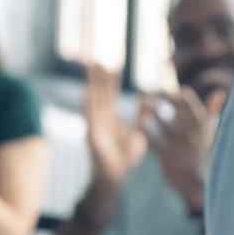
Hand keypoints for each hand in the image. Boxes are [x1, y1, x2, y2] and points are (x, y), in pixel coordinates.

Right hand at [83, 63, 145, 186]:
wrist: (115, 176)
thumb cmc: (124, 158)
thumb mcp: (138, 134)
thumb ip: (141, 118)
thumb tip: (147, 102)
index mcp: (110, 118)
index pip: (111, 94)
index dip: (112, 80)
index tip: (115, 64)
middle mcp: (101, 118)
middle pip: (99, 93)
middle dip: (99, 77)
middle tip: (98, 59)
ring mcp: (95, 125)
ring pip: (93, 100)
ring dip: (92, 84)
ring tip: (91, 69)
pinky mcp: (92, 134)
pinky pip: (89, 117)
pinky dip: (87, 104)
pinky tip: (86, 91)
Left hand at [146, 89, 224, 213]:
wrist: (198, 184)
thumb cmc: (203, 154)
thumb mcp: (210, 131)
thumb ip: (212, 110)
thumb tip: (219, 91)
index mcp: (202, 123)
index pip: (187, 99)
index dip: (173, 93)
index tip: (164, 91)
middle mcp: (191, 132)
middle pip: (171, 106)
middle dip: (158, 97)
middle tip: (147, 95)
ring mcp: (179, 144)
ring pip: (159, 120)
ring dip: (147, 110)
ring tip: (140, 103)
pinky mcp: (166, 156)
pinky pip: (151, 138)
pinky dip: (143, 129)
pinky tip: (136, 124)